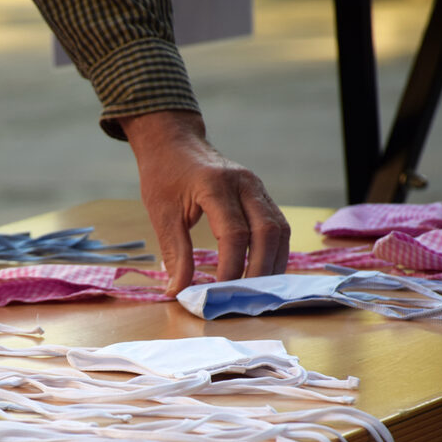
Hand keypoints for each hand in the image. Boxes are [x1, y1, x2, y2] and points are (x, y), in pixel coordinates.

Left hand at [119, 110, 289, 295]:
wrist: (174, 142)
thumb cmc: (164, 175)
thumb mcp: (162, 214)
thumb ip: (175, 253)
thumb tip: (177, 292)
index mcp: (216, 185)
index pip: (234, 233)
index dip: (231, 267)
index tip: (219, 293)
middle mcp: (244, 183)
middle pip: (267, 232)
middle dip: (260, 270)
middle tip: (244, 299)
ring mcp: (257, 187)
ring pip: (280, 229)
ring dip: (273, 263)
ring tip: (257, 291)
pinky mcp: (261, 194)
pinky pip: (278, 226)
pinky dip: (274, 251)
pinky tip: (263, 272)